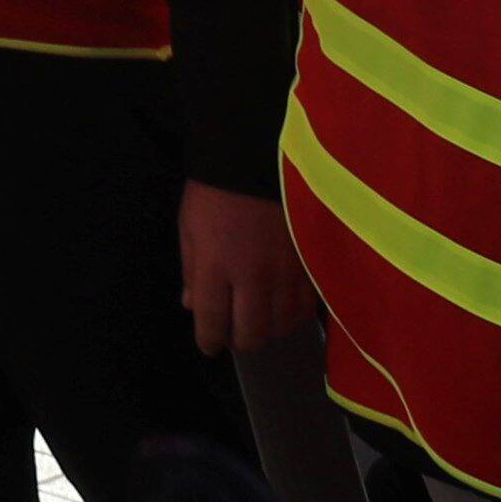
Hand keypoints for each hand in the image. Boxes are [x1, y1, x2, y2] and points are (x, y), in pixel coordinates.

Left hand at [176, 181, 305, 357]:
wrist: (259, 157)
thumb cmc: (216, 191)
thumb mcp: (189, 228)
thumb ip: (191, 271)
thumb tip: (192, 306)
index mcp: (215, 266)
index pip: (213, 322)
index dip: (210, 340)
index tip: (209, 344)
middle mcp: (253, 276)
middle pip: (251, 333)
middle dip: (240, 340)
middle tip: (235, 333)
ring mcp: (286, 273)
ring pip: (281, 325)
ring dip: (267, 329)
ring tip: (259, 320)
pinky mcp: (310, 265)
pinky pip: (305, 307)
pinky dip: (293, 315)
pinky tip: (284, 309)